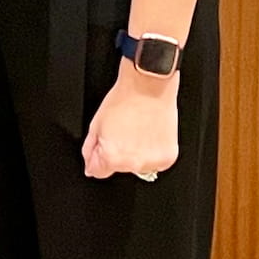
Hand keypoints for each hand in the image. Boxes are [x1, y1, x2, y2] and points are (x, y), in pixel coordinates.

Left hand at [82, 65, 178, 180]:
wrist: (149, 86)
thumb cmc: (124, 99)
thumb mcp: (96, 123)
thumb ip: (90, 149)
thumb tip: (90, 165)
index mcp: (112, 157)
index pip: (98, 172)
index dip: (98, 157)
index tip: (103, 146)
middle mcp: (132, 164)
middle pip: (119, 168)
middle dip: (117, 154)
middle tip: (123, 132)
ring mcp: (152, 162)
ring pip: (138, 166)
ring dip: (136, 154)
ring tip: (138, 131)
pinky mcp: (167, 158)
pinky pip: (155, 163)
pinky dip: (152, 152)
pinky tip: (149, 134)